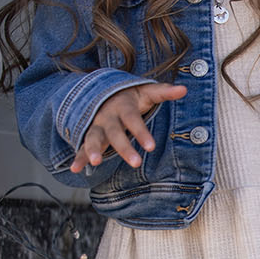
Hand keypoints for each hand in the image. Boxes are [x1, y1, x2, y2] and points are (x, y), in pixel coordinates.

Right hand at [70, 82, 188, 172]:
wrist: (104, 91)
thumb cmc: (131, 96)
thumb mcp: (146, 92)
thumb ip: (164, 92)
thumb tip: (184, 89)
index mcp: (123, 106)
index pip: (133, 119)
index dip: (141, 133)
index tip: (151, 147)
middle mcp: (108, 116)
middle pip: (115, 133)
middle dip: (124, 148)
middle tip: (136, 163)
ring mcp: (96, 126)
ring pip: (93, 138)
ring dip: (93, 149)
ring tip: (95, 162)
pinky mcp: (89, 135)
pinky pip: (81, 146)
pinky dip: (78, 157)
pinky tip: (75, 169)